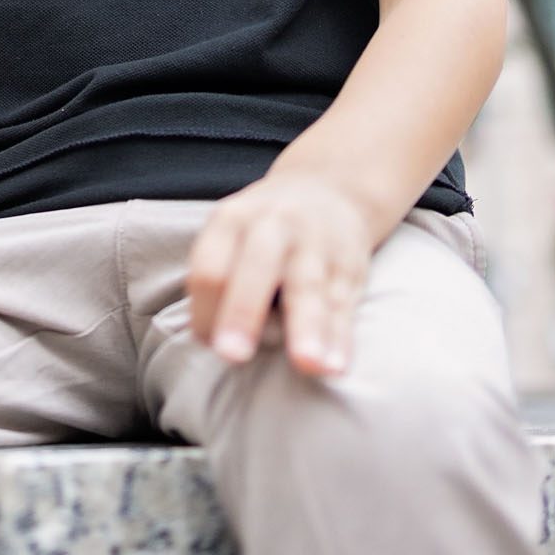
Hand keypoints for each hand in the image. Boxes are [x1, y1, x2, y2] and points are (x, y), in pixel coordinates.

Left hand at [185, 165, 372, 378]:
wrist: (329, 189)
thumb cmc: (264, 229)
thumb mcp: (232, 233)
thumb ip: (220, 279)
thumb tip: (213, 341)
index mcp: (232, 220)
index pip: (210, 268)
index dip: (205, 311)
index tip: (211, 346)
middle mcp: (274, 225)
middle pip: (256, 268)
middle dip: (242, 312)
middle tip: (233, 355)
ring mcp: (316, 243)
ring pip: (308, 286)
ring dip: (307, 327)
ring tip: (308, 364)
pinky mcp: (349, 264)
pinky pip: (343, 304)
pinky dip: (340, 337)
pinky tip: (335, 365)